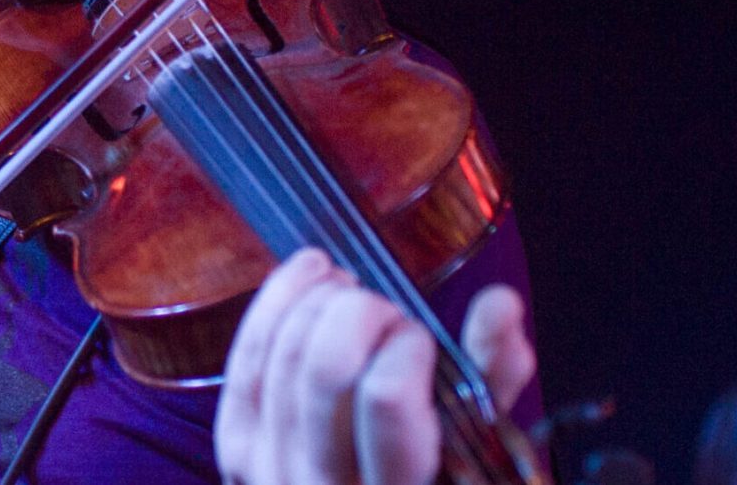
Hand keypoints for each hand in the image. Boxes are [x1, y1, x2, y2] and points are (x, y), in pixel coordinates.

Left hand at [214, 249, 535, 484]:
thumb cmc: (432, 482)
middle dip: (361, 315)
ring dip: (320, 301)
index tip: (421, 338)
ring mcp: (267, 470)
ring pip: (282, 353)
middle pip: (324, 367)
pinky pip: (246, 358)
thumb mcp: (475, 457)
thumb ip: (490, 383)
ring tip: (353, 291)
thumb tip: (499, 303)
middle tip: (389, 315)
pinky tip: (312, 272)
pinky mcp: (237, 447)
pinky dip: (278, 302)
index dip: (405, 346)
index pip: (384, 397)